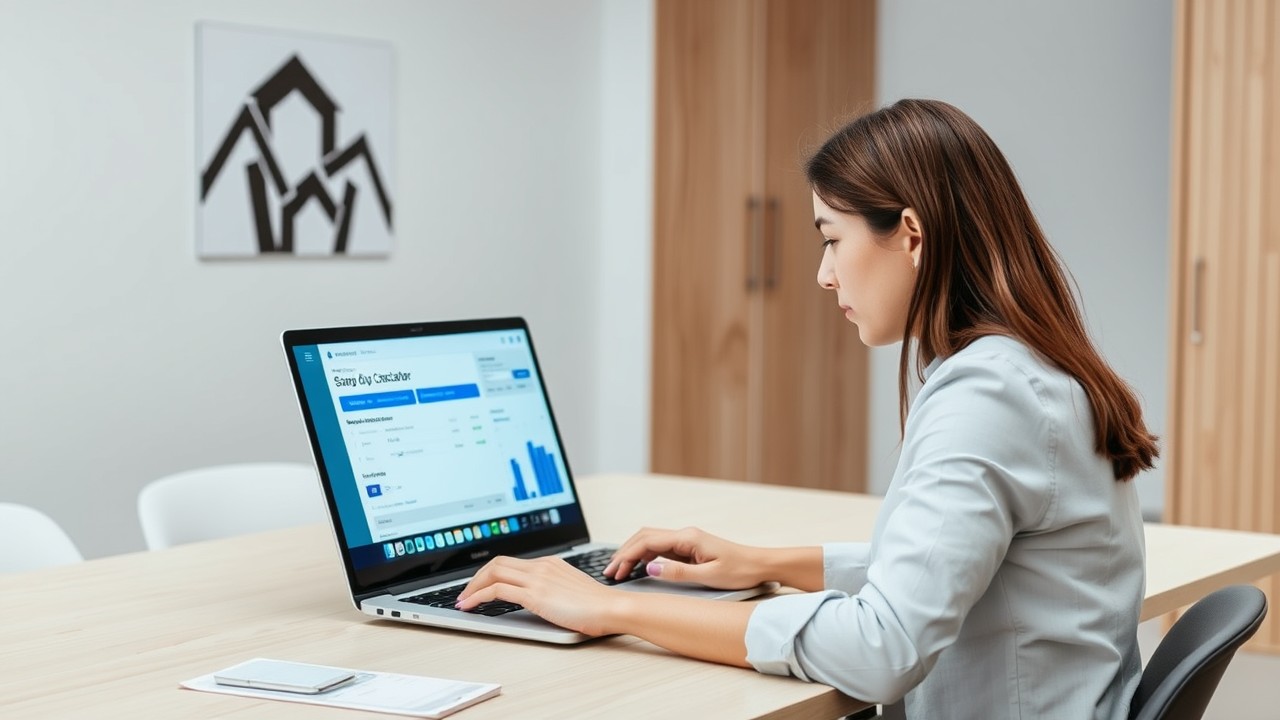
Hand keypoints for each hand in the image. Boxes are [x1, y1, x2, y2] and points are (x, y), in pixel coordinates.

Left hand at [456, 556, 621, 635]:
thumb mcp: (573, 590)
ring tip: (463, 601)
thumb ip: (556, 588)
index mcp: (550, 563)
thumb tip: (543, 599)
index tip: (480, 585)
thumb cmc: (599, 605)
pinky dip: (478, 597)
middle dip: (476, 578)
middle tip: (465, 593)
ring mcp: (537, 578)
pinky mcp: (534, 595)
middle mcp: (541, 566)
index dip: (490, 573)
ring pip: (493, 573)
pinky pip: (497, 591)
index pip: (511, 562)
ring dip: (472, 587)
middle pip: (497, 563)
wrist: (610, 608)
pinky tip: (470, 606)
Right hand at [603, 527, 764, 589]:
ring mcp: (686, 540)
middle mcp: (684, 535)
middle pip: (644, 537)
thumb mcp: (709, 577)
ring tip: (619, 571)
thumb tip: (649, 567)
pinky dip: (644, 556)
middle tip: (610, 572)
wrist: (760, 565)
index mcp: (688, 538)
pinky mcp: (689, 548)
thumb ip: (678, 572)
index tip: (614, 570)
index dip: (627, 555)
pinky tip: (638, 567)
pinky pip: (660, 548)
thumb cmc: (740, 571)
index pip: (647, 542)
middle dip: (624, 553)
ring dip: (632, 554)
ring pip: (650, 541)